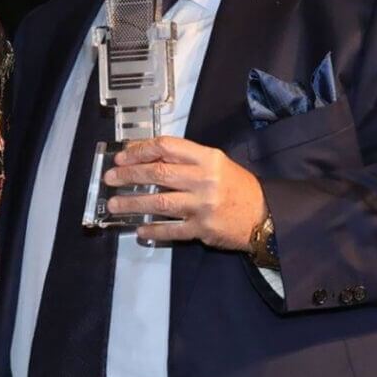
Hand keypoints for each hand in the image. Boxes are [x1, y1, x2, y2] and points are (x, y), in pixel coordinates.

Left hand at [103, 136, 265, 249]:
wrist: (265, 215)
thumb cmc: (237, 187)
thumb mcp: (216, 164)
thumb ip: (186, 160)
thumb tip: (147, 158)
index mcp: (207, 158)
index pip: (167, 146)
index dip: (140, 150)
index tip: (122, 156)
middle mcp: (204, 179)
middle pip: (158, 172)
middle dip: (129, 175)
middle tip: (110, 179)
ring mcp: (202, 205)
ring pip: (159, 201)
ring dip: (132, 203)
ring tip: (114, 205)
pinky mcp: (203, 229)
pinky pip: (171, 230)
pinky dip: (153, 230)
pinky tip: (139, 229)